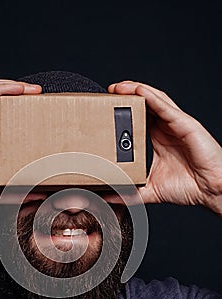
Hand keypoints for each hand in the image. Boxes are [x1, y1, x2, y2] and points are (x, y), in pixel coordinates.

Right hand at [0, 78, 43, 207]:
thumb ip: (18, 192)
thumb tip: (41, 197)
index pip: (10, 121)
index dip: (28, 116)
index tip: (48, 120)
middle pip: (6, 104)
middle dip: (26, 99)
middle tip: (46, 102)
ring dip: (18, 87)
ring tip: (37, 91)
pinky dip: (5, 87)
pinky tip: (22, 88)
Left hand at [106, 81, 221, 214]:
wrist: (210, 192)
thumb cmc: (187, 188)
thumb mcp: (150, 190)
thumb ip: (129, 193)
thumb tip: (107, 197)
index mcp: (158, 140)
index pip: (138, 118)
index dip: (122, 111)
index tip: (103, 108)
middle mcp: (167, 129)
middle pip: (145, 104)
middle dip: (126, 95)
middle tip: (108, 91)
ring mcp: (177, 125)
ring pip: (154, 100)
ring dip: (136, 90)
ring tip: (118, 87)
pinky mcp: (186, 125)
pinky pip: (167, 108)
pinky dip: (152, 98)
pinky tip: (139, 91)